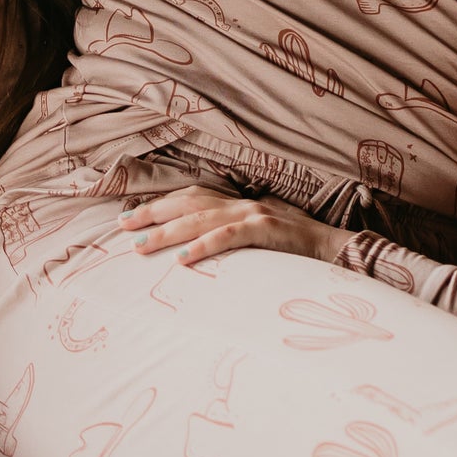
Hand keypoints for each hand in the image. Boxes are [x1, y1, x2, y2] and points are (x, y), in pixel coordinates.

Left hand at [118, 186, 342, 267]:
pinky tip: (184, 258)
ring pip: (201, 219)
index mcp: (237, 205)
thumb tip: (197, 248)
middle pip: (188, 203)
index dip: (159, 205)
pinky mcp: (267, 229)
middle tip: (122, 226)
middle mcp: (241, 204)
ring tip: (141, 245)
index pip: (191, 198)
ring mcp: (253, 214)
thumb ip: (231, 235)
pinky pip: (229, 237)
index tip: (130, 217)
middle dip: (152, 214)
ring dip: (167, 232)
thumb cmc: (294, 248)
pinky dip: (204, 245)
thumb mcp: (258, 237)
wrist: (334, 249)